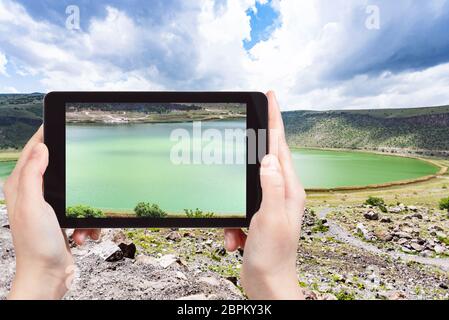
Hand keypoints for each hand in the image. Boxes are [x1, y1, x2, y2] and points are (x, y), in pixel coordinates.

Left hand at [4, 126, 99, 299]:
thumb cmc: (37, 245)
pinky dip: (87, 223)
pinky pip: (82, 211)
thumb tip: (42, 148)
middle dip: (76, 178)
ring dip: (85, 208)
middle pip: (57, 169)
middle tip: (84, 179)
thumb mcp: (33, 205)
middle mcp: (33, 195)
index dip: (44, 135)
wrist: (48, 275)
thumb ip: (33, 175)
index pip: (32, 151)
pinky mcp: (62, 220)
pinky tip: (82, 235)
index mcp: (21, 187)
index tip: (57, 122)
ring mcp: (49, 208)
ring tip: (80, 224)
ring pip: (75, 192)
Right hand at [224, 91, 305, 299]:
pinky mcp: (257, 216)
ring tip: (237, 230)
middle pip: (266, 158)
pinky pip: (239, 209)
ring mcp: (270, 204)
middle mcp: (282, 193)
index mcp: (289, 189)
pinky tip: (236, 242)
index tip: (271, 95)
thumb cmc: (273, 256)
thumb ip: (270, 186)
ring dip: (235, 205)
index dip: (275, 118)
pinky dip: (232, 225)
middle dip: (255, 147)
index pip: (281, 145)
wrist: (268, 283)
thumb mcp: (269, 218)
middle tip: (248, 127)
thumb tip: (268, 157)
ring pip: (247, 185)